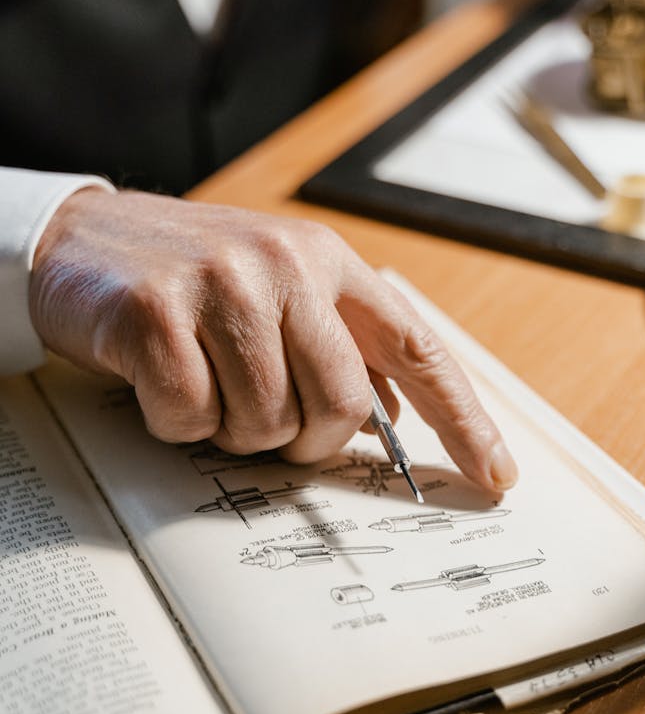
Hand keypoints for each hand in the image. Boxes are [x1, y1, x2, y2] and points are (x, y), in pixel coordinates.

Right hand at [29, 188, 517, 491]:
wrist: (80, 239)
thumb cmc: (189, 276)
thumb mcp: (277, 286)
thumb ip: (338, 339)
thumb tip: (395, 411)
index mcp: (326, 261)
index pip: (417, 347)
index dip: (463, 418)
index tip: (496, 474)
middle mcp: (284, 266)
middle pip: (343, 406)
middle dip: (309, 441)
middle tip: (271, 423)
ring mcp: (221, 287)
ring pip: (268, 423)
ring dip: (236, 430)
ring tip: (208, 383)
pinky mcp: (157, 315)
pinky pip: (194, 420)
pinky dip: (179, 423)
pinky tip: (165, 380)